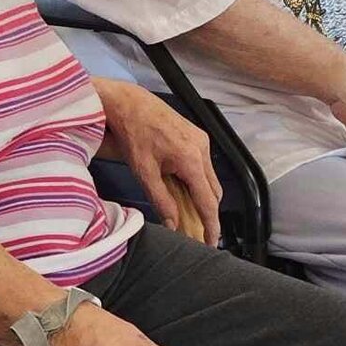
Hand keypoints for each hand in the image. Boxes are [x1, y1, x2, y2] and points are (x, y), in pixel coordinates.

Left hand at [93, 78, 221, 245]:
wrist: (131, 103)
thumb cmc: (134, 134)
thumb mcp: (144, 172)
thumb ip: (161, 199)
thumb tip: (173, 224)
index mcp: (191, 160)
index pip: (207, 201)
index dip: (211, 224)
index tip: (210, 241)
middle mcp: (203, 149)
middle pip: (214, 191)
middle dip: (208, 212)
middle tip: (197, 230)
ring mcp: (202, 141)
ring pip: (211, 178)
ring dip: (203, 196)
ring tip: (188, 210)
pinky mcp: (198, 136)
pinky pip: (205, 165)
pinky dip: (198, 180)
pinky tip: (183, 186)